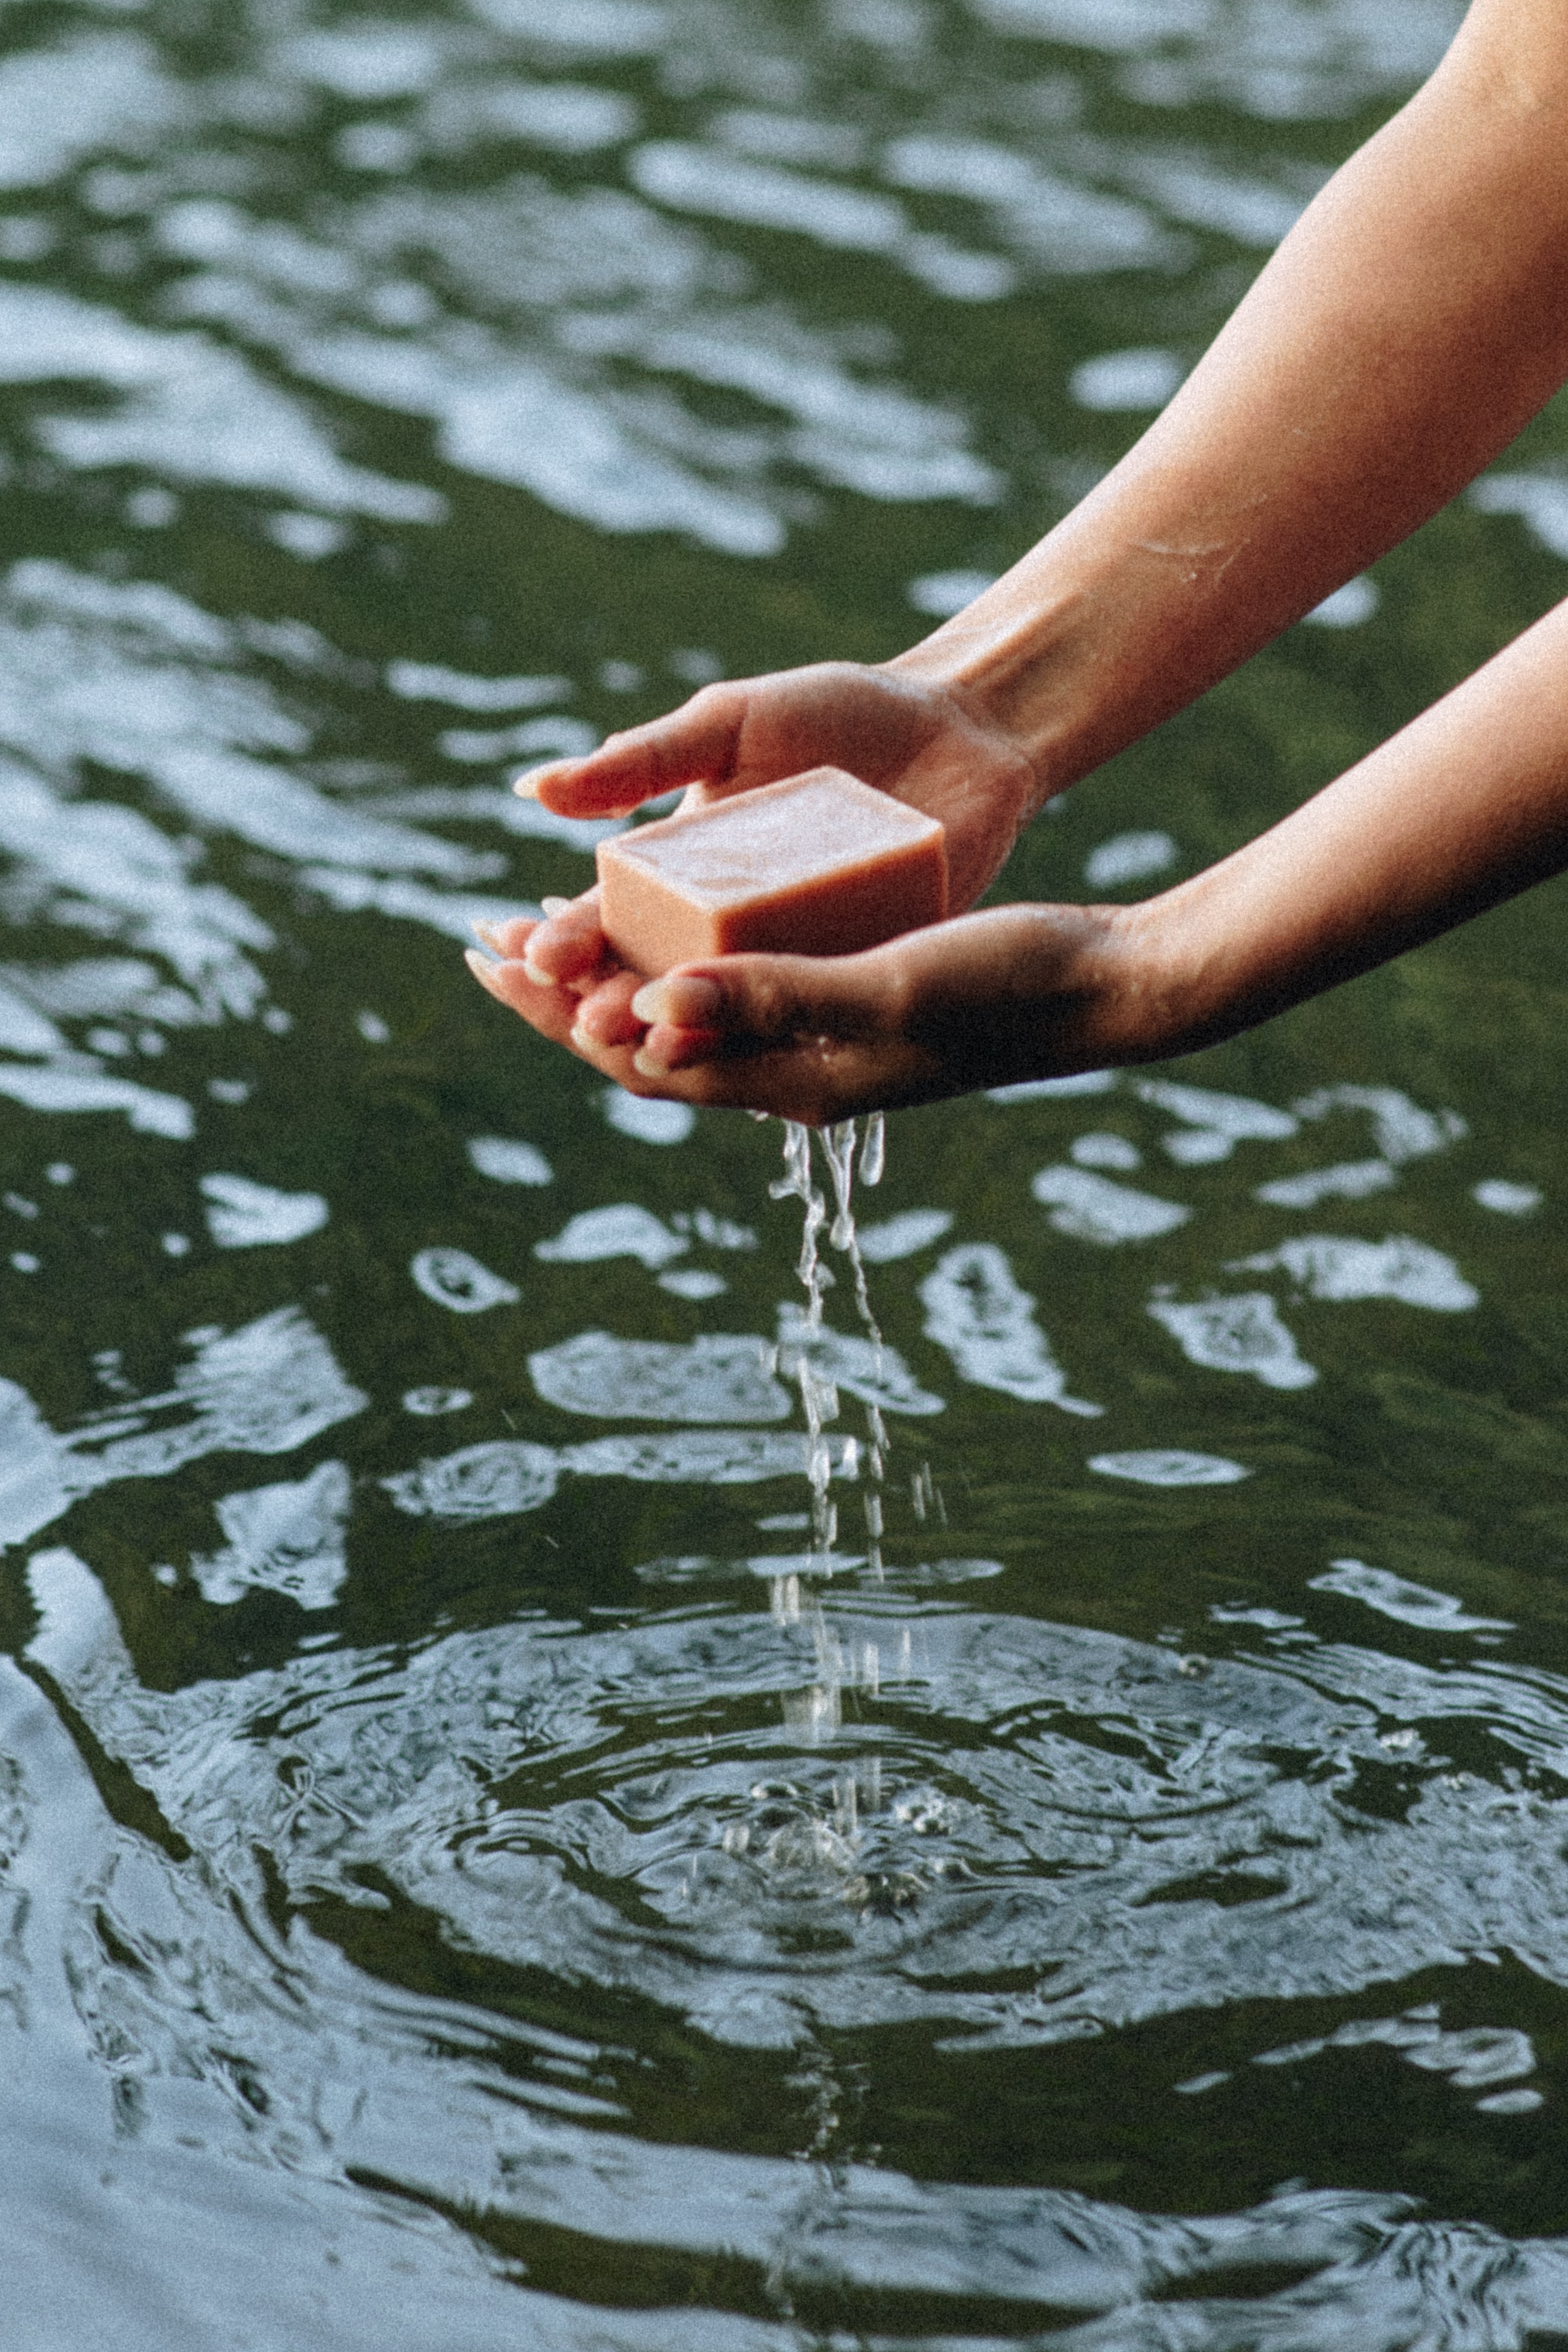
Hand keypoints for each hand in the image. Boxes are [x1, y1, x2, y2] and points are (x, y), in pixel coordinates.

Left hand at [466, 900, 1145, 1125]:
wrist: (1102, 987)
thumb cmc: (1004, 985)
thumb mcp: (884, 986)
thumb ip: (774, 997)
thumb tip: (657, 1010)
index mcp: (790, 1081)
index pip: (639, 1058)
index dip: (554, 1012)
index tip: (486, 956)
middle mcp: (794, 1071)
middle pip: (647, 1043)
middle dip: (563, 995)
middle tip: (487, 937)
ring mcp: (822, 1039)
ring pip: (688, 1012)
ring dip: (616, 971)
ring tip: (554, 924)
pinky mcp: (849, 997)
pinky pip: (738, 982)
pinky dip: (683, 950)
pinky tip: (669, 915)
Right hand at [515, 660, 1039, 997]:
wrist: (961, 723)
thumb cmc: (841, 712)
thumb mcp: (730, 725)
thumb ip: (641, 761)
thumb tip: (529, 788)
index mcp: (686, 881)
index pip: (610, 925)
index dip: (568, 943)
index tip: (529, 954)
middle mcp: (734, 934)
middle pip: (656, 986)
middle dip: (612, 1005)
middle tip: (587, 1019)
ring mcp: (799, 959)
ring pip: (729, 1016)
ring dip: (685, 1036)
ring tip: (649, 1047)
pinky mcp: (866, 973)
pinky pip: (815, 1013)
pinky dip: (777, 1030)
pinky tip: (747, 1042)